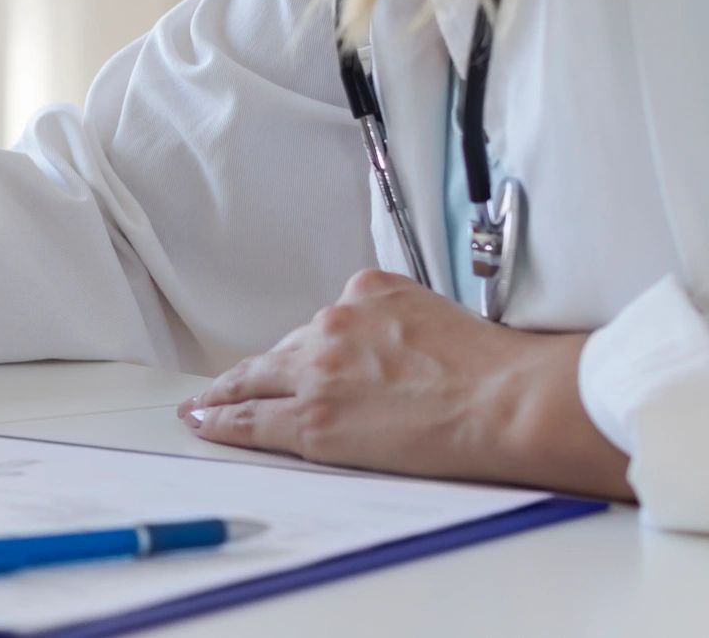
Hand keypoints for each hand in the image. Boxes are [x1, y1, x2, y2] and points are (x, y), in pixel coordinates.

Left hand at [181, 270, 633, 498]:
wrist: (509, 400)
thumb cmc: (497, 370)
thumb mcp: (439, 312)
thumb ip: (400, 323)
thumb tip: (394, 347)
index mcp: (366, 292)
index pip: (324, 325)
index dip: (308, 350)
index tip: (293, 358)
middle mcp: (334, 324)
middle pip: (284, 352)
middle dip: (261, 370)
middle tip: (229, 383)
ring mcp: (319, 372)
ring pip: (258, 381)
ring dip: (230, 393)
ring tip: (205, 406)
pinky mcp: (314, 418)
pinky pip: (254, 420)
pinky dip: (224, 421)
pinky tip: (205, 423)